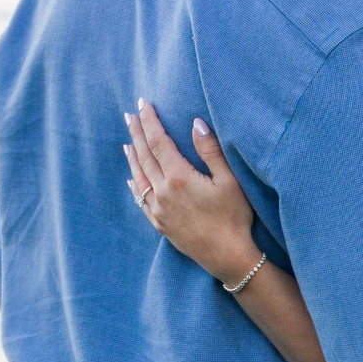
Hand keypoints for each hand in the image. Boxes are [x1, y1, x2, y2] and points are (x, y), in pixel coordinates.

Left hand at [123, 100, 261, 283]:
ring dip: (133, 157)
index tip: (143, 104)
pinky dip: (135, 185)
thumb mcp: (230, 181)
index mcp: (179, 178)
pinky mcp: (159, 224)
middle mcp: (163, 192)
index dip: (150, 121)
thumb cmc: (234, 217)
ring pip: (139, 177)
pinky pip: (140, 200)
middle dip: (137, 133)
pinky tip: (132, 179)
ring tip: (127, 142)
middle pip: (145, 156)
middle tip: (129, 115)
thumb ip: (210, 150)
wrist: (227, 257)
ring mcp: (158, 210)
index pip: (159, 142)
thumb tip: (195, 123)